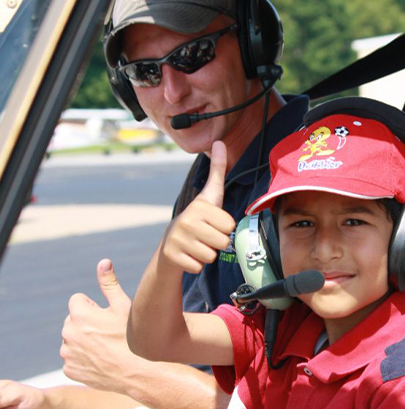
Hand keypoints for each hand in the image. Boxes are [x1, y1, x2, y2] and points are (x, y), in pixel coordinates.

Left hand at [61, 259, 132, 391]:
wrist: (136, 371)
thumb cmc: (132, 336)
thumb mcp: (123, 306)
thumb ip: (109, 283)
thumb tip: (103, 262)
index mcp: (79, 314)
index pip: (77, 301)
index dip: (93, 307)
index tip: (106, 316)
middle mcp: (68, 332)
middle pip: (73, 320)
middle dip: (86, 323)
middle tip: (108, 332)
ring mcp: (67, 353)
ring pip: (72, 339)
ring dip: (83, 340)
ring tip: (105, 347)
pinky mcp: (69, 369)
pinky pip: (73, 358)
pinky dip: (83, 359)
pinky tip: (100, 360)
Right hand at [163, 140, 235, 273]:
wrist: (171, 243)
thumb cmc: (198, 218)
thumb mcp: (210, 195)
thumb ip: (217, 170)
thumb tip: (219, 141)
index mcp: (200, 207)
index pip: (229, 226)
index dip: (224, 228)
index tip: (213, 224)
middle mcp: (187, 221)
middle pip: (223, 242)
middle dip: (217, 243)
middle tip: (205, 236)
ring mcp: (178, 239)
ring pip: (211, 256)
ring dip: (207, 254)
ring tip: (197, 245)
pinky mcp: (173, 256)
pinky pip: (198, 267)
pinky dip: (196, 265)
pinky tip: (189, 255)